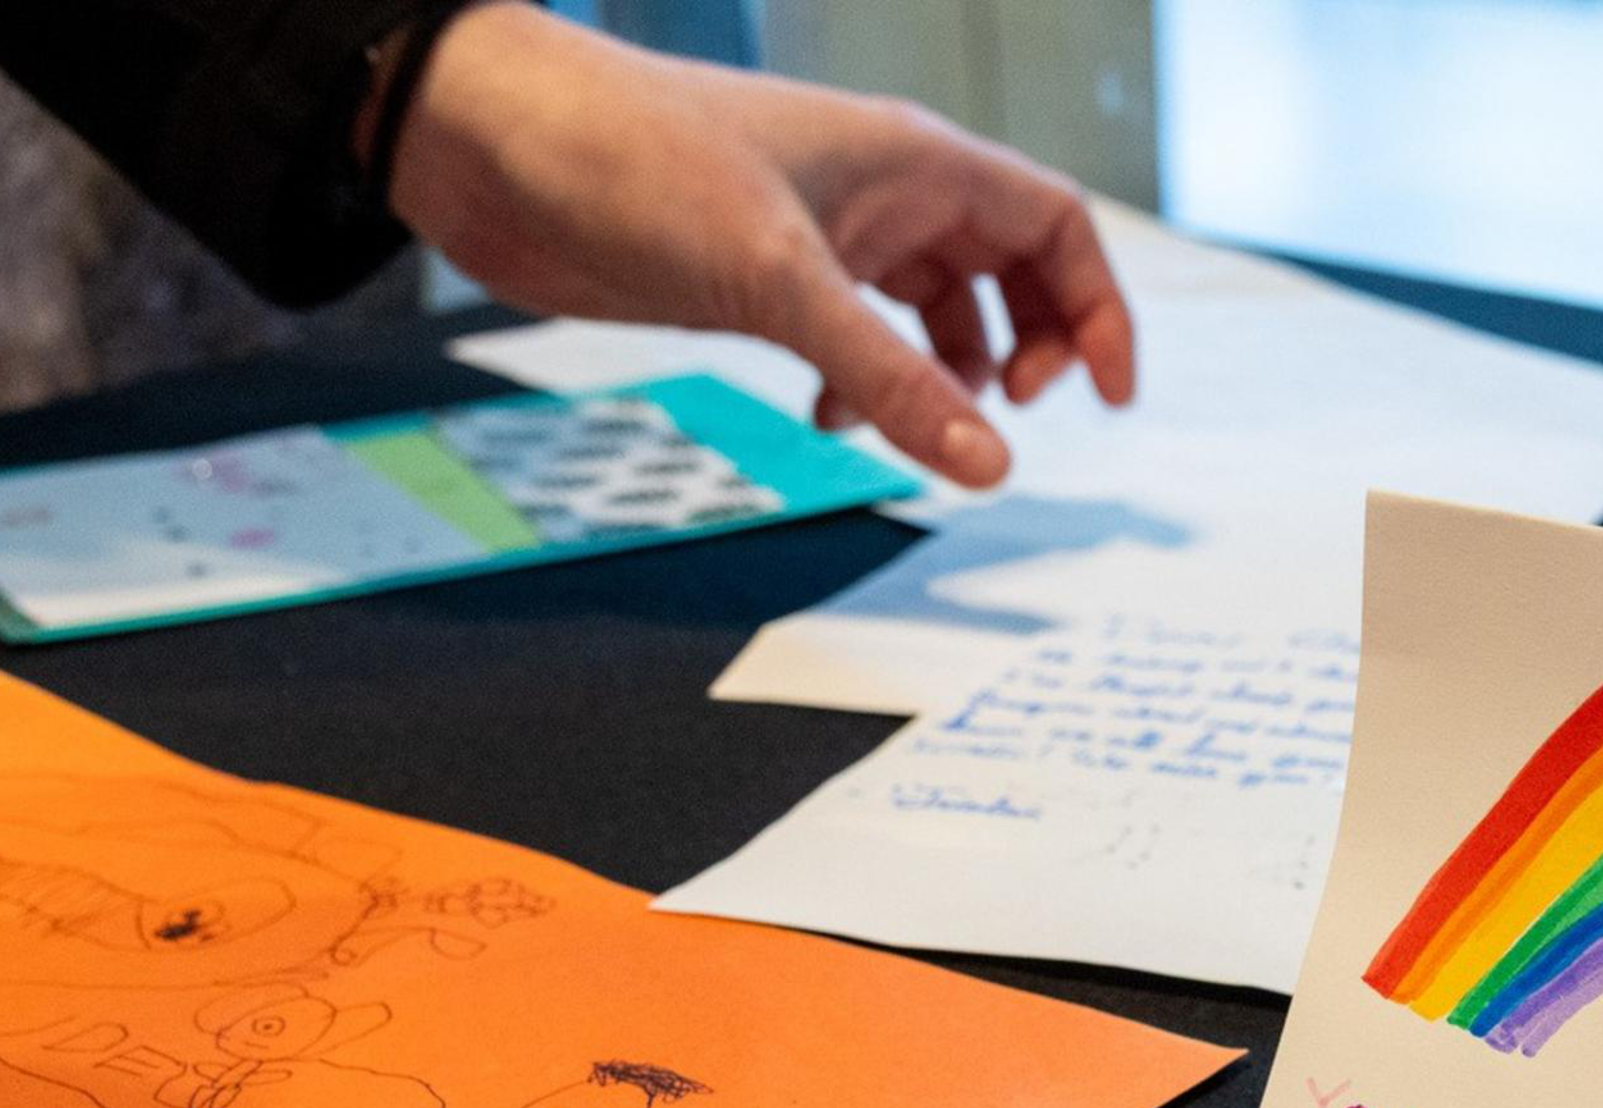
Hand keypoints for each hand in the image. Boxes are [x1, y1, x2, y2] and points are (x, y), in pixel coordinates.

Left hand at [387, 5, 1137, 486]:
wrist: (498, 148)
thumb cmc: (634, 161)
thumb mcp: (781, 279)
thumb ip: (890, 378)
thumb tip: (990, 464)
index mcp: (911, 163)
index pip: (1053, 224)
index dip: (1097, 308)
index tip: (1104, 399)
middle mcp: (879, 194)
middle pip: (1008, 269)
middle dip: (1032, 346)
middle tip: (1015, 416)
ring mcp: (822, 234)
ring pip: (931, 307)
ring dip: (947, 374)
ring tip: (928, 426)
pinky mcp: (761, 276)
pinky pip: (855, 334)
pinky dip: (867, 385)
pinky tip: (832, 422)